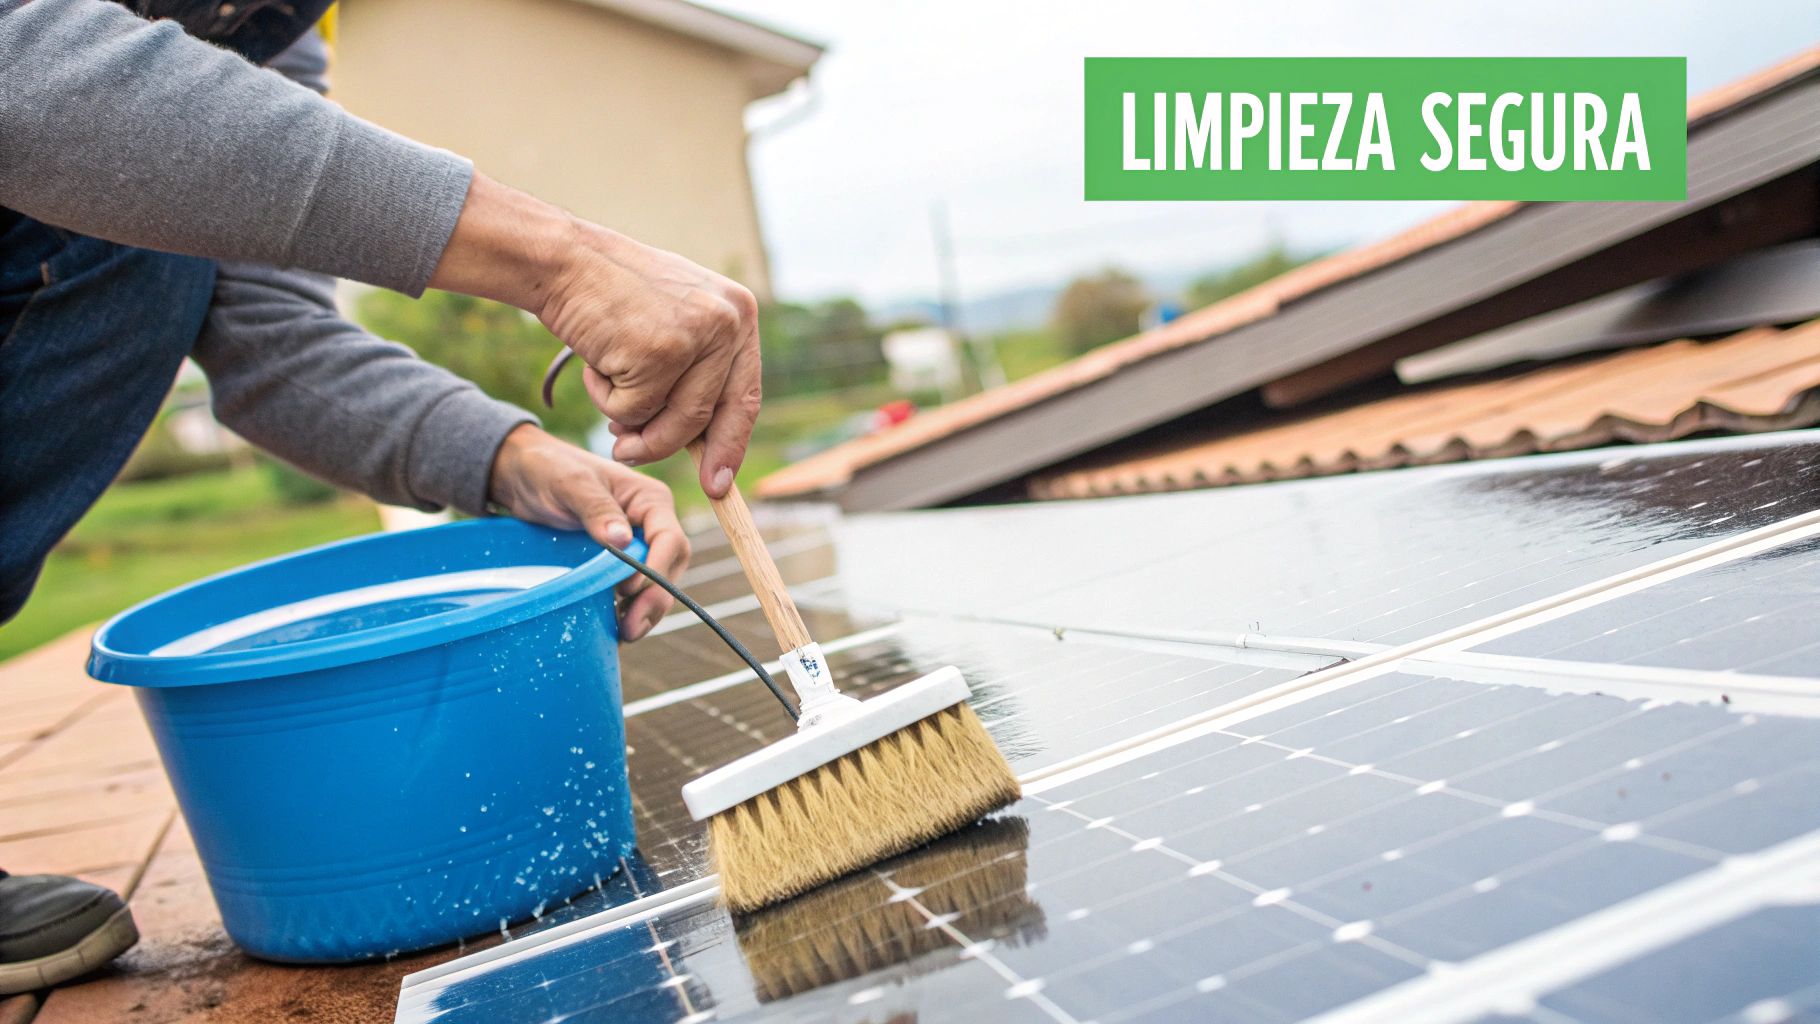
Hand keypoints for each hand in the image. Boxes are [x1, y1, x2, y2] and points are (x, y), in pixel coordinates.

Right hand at [430, 173, 760, 498]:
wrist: (564, 259)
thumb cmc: (612, 294)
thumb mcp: (674, 319)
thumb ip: (697, 369)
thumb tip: (704, 445)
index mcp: (739, 313)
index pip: (745, 396)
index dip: (730, 443)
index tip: (718, 482)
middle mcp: (728, 323)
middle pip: (709, 416)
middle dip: (670, 448)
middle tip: (632, 457)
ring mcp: (696, 337)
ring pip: (673, 422)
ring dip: (632, 425)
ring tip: (606, 393)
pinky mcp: (658, 353)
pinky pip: (634, 412)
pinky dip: (606, 399)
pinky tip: (594, 364)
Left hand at [487, 425, 689, 641]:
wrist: (521, 476)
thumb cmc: (548, 469)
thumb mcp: (570, 483)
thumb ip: (596, 508)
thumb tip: (624, 541)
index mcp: (650, 501)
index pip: (670, 540)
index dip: (655, 570)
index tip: (627, 591)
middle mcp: (651, 525)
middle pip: (669, 568)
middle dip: (655, 600)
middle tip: (630, 628)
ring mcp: (636, 547)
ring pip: (656, 585)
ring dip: (645, 612)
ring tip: (624, 635)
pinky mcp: (618, 564)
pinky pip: (633, 592)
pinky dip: (626, 611)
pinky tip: (611, 630)